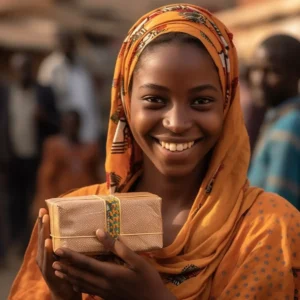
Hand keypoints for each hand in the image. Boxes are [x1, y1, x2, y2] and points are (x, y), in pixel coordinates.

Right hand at [36, 209, 80, 299]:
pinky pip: (48, 260)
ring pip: (43, 246)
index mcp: (49, 251)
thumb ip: (72, 243)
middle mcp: (44, 256)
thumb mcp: (69, 255)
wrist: (67, 294)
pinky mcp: (50, 273)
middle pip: (42, 237)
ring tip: (45, 220)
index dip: (45, 222)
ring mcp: (45, 265)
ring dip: (44, 233)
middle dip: (42, 224)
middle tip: (43, 211)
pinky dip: (47, 251)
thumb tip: (86, 227)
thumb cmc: (71, 272)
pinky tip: (49, 242)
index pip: (47, 234)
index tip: (45, 208)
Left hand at [52, 230, 175, 299]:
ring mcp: (104, 293)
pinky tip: (74, 284)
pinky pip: (88, 291)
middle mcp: (103, 284)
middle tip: (52, 260)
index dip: (71, 256)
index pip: (85, 263)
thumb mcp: (136, 261)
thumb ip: (117, 247)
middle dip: (65, 267)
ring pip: (81, 284)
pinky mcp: (107, 297)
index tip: (59, 249)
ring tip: (57, 271)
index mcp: (109, 273)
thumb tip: (100, 233)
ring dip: (68, 276)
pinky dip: (78, 286)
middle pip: (79, 275)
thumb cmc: (147, 279)